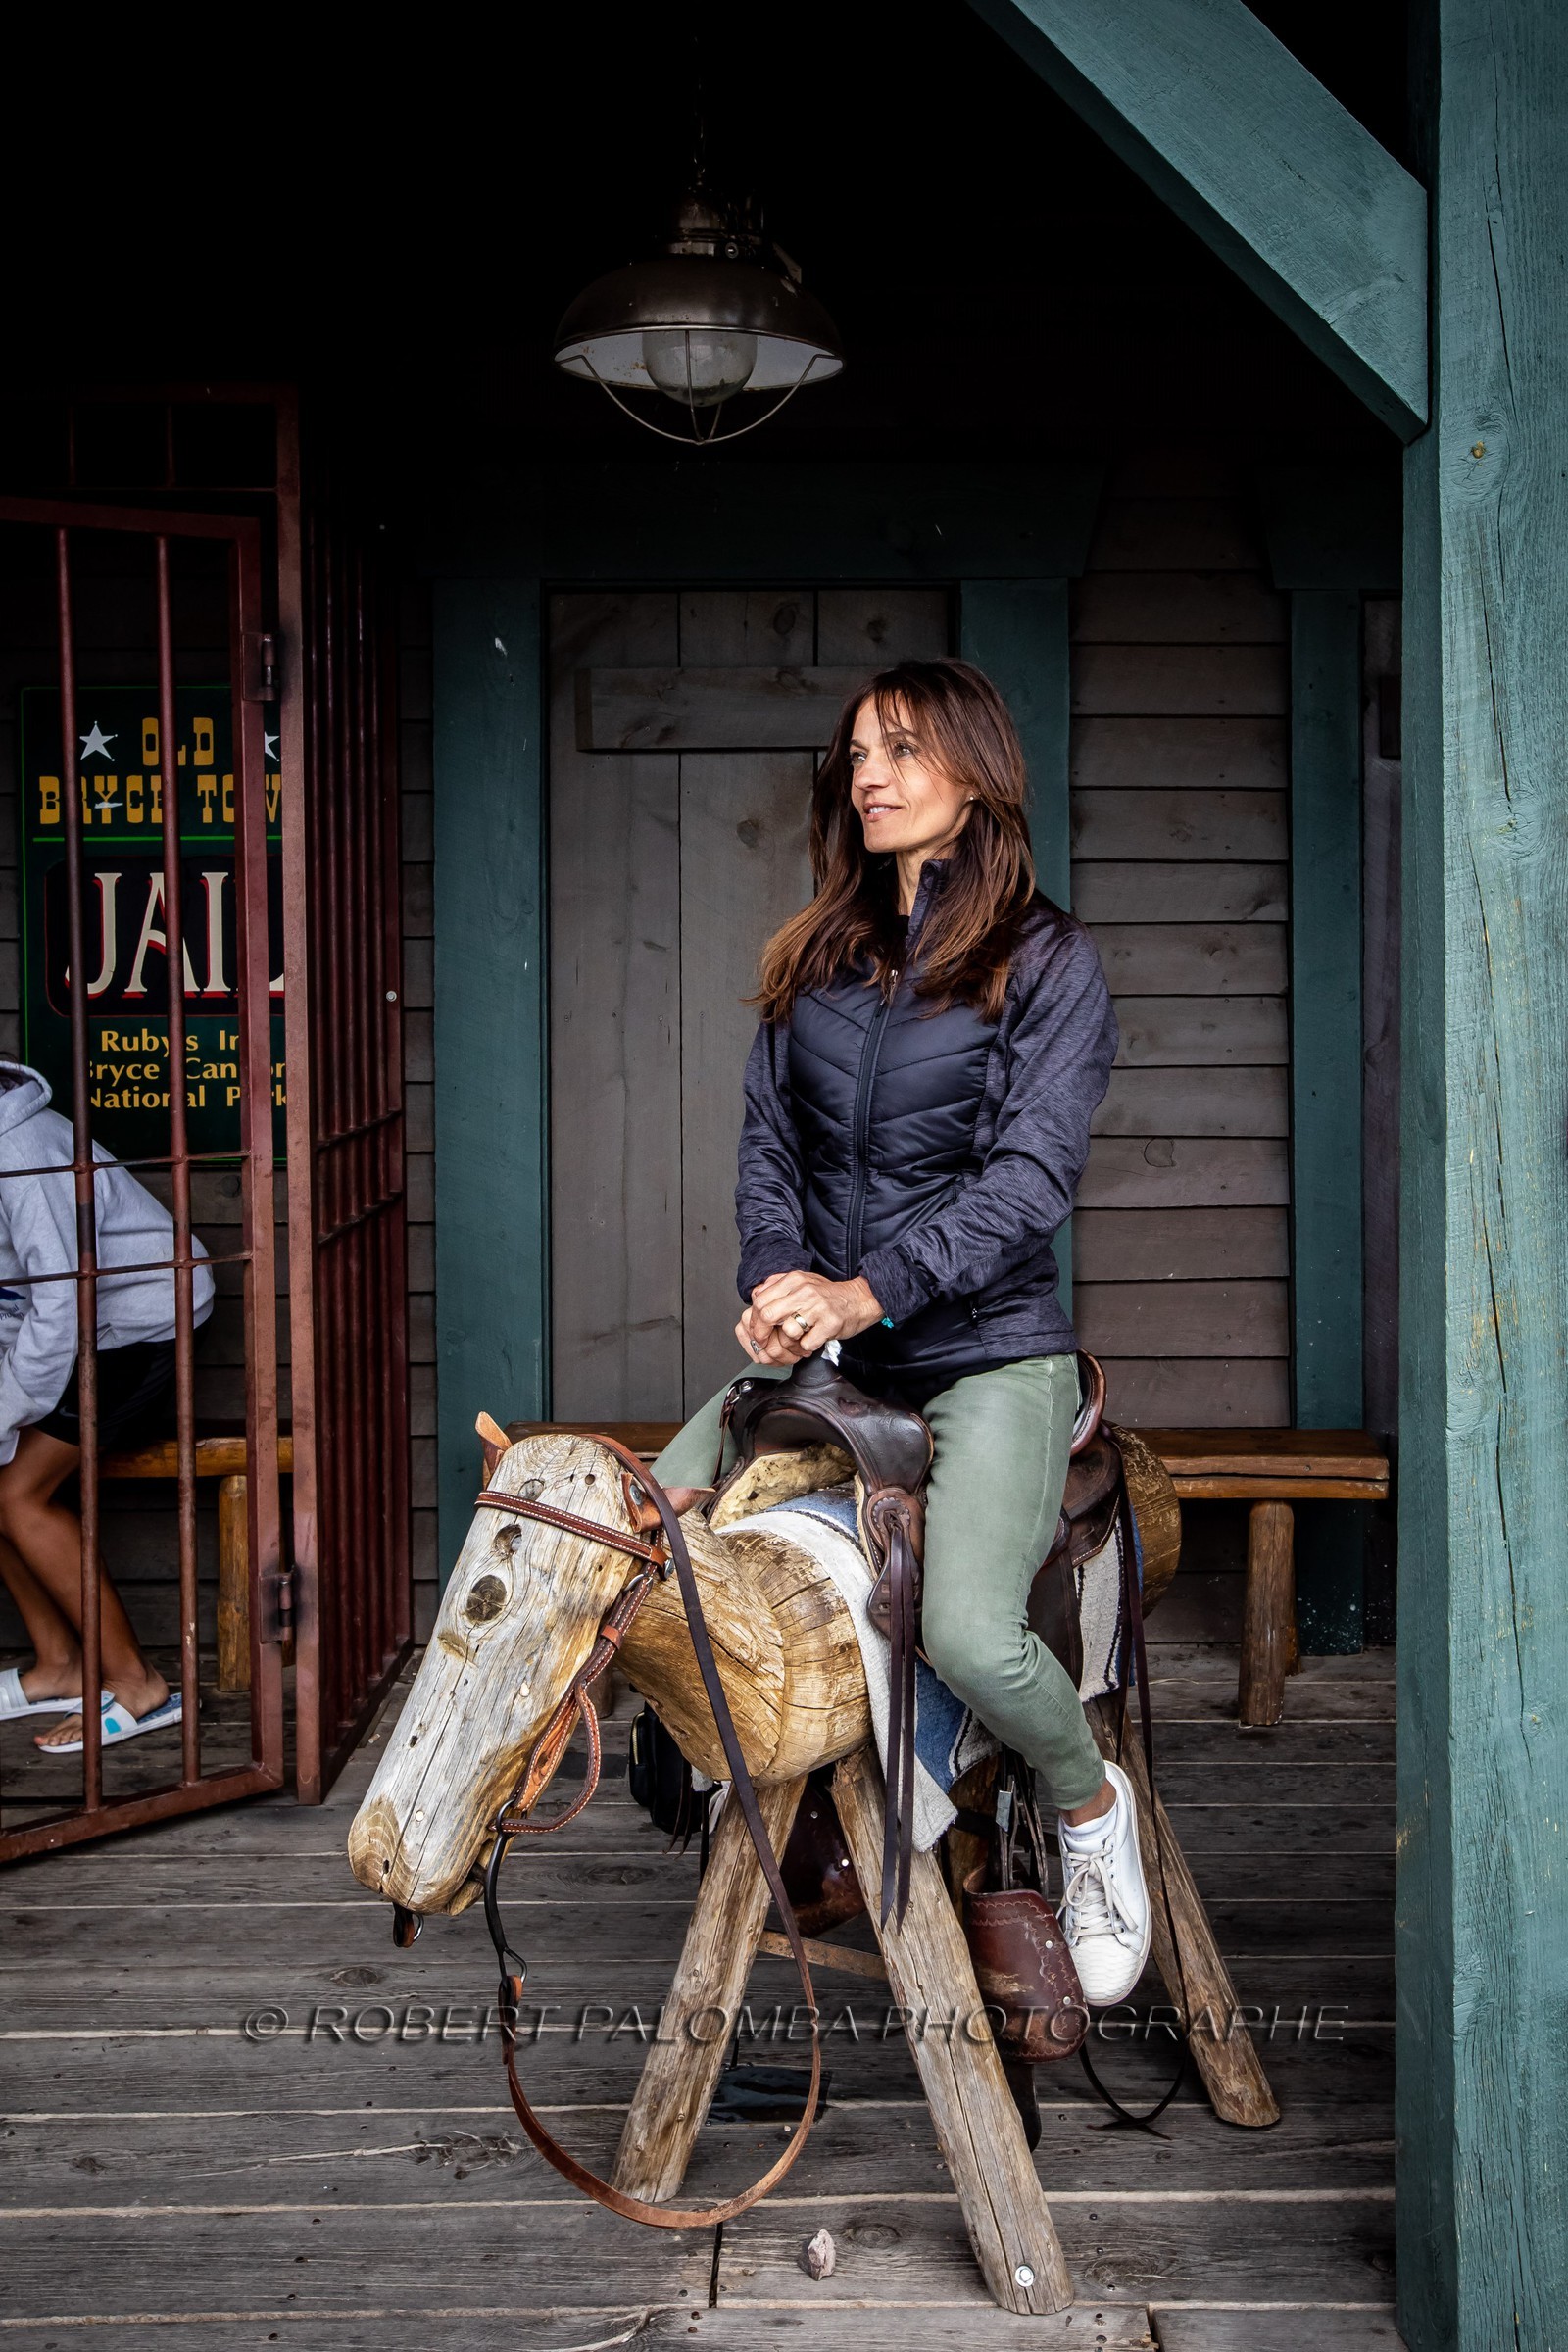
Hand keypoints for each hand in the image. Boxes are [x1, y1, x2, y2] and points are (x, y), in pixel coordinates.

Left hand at [735, 1270, 884, 1366]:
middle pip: (768, 1315)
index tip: (756, 1330)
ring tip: (796, 1340)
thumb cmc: (828, 1295)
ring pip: (788, 1332)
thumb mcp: (801, 1282)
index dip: (753, 1320)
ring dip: (789, 1343)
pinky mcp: (830, 1324)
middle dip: (762, 1334)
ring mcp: (818, 1308)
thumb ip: (778, 1286)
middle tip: (765, 1343)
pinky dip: (806, 1348)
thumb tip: (755, 1295)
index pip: (760, 1300)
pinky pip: (806, 1343)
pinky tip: (811, 1342)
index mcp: (793, 1280)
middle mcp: (804, 1291)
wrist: (859, 1299)